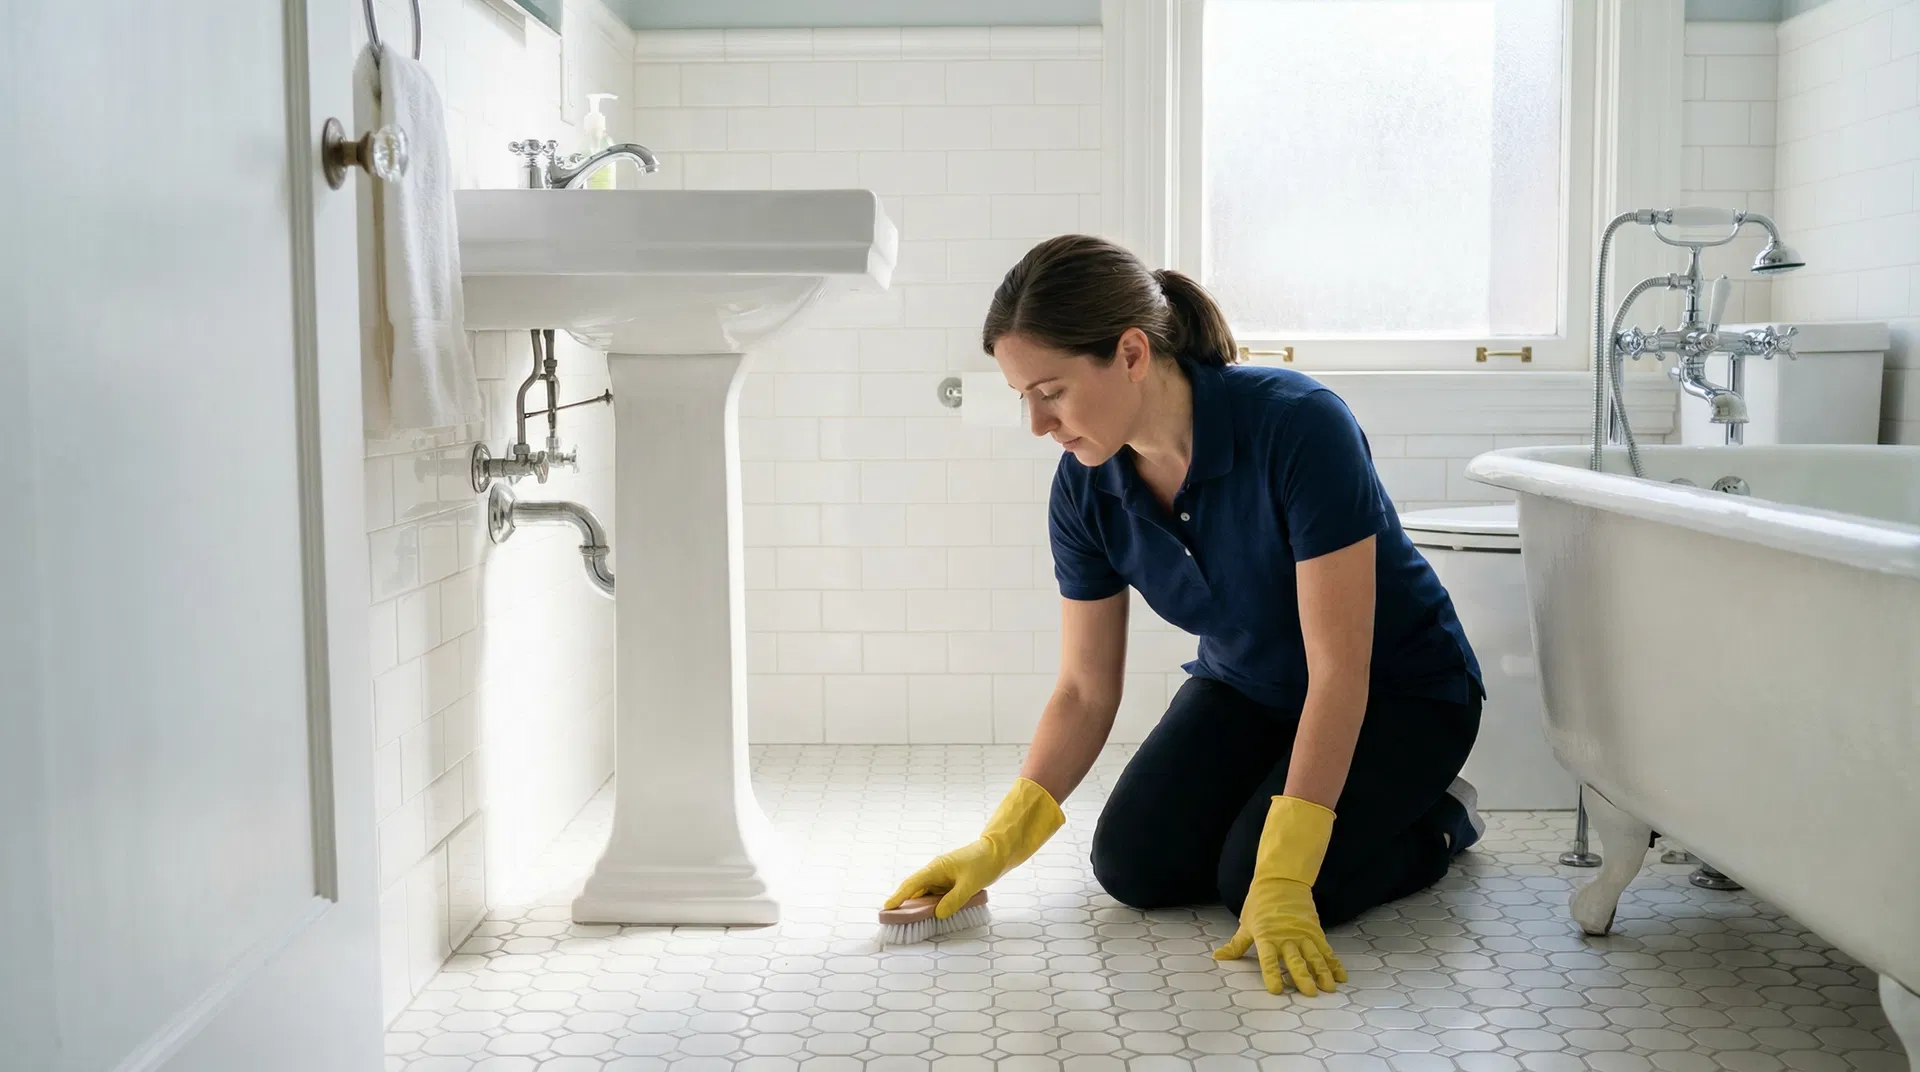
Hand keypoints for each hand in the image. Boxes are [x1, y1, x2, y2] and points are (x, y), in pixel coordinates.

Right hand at [884, 777, 1063, 919]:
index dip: (898, 897)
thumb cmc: (983, 863)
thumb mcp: (970, 884)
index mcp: (936, 869)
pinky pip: (938, 896)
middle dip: (907, 906)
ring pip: (928, 895)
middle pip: (917, 892)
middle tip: (897, 923)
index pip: (912, 884)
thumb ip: (954, 900)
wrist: (999, 852)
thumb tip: (938, 915)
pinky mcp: (952, 883)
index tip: (887, 909)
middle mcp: (936, 873)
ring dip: (923, 908)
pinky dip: (935, 906)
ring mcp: (943, 878)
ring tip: (914, 925)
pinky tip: (935, 917)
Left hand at [1212, 795, 1346, 995]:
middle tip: (1310, 993)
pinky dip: (1334, 963)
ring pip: (1314, 956)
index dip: (1271, 973)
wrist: (1281, 880)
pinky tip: (1340, 975)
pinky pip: (1326, 949)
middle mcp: (1286, 937)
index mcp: (1266, 936)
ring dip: (1322, 972)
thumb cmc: (1259, 903)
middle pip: (1295, 959)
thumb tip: (1218, 957)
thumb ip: (1236, 945)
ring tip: (1329, 988)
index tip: (1276, 990)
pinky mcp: (1315, 930)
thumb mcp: (1246, 924)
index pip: (1268, 958)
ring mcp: (1302, 934)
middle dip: (1302, 977)